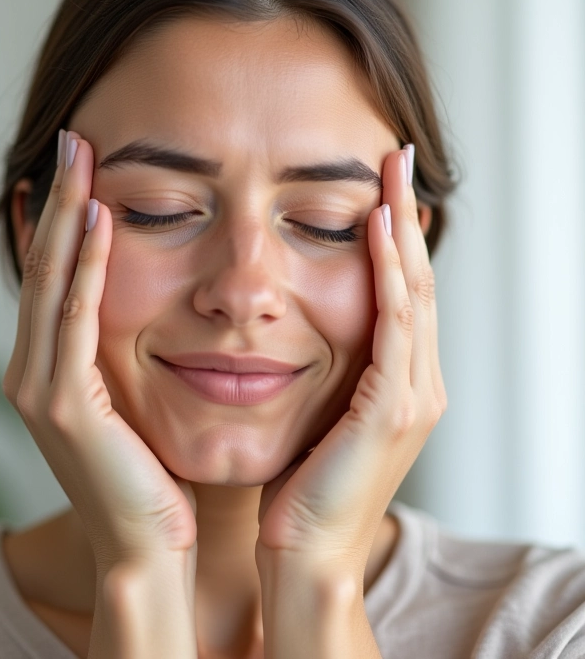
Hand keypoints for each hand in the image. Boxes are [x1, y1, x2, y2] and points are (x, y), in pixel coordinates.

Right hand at [2, 130, 197, 568]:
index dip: (57, 216)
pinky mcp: (64, 407)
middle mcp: (31, 369)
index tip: (76, 163)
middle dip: (55, 199)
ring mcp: (39, 388)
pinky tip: (96, 220)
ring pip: (49, 282)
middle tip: (71, 137)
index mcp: (47, 364)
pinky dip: (84, 268)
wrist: (147, 543)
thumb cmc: (150, 468)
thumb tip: (150, 298)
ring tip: (78, 158)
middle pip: (42, 265)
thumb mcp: (130, 392)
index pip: (50, 274)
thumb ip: (121, 346)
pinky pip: (75, 320)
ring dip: (63, 217)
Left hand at [256, 144, 446, 575]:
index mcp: (398, 381)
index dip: (394, 235)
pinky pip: (397, 325)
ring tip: (392, 174)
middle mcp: (417, 382)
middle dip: (406, 216)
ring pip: (414, 292)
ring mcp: (412, 396)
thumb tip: (292, 326)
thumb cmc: (301, 484)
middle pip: (416, 280)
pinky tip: (379, 230)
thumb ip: (324, 369)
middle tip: (397, 157)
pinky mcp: (392, 410)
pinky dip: (391, 274)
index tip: (380, 183)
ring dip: (402, 230)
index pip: (402, 291)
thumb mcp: (317, 412)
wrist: (305, 552)